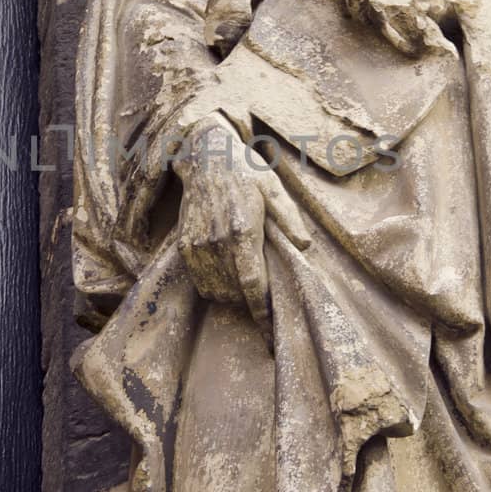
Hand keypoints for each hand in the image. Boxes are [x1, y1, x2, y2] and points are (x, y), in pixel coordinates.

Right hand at [175, 116, 309, 338]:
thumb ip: (289, 218)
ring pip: (216, 291)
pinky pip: (200, 281)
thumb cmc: (246, 172)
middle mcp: (218, 241)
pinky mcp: (186, 244)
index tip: (271, 335)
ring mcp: (198, 244)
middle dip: (251, 304)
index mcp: (244, 230)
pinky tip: (227, 276)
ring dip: (233, 297)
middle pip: (236, 293)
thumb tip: (305, 246)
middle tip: (265, 302)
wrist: (205, 156)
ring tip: (246, 287)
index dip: (263, 312)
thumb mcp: (274, 188)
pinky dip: (214, 287)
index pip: (254, 283)